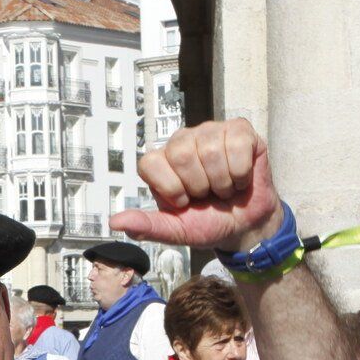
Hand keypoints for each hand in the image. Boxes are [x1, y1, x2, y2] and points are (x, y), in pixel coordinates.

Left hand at [111, 118, 282, 253]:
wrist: (245, 225)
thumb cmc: (208, 222)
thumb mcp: (176, 230)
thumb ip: (147, 226)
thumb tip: (115, 222)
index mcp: (160, 161)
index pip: (150, 163)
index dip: (171, 188)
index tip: (184, 201)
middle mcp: (182, 141)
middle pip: (182, 155)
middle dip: (200, 186)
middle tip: (207, 195)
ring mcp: (210, 131)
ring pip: (211, 151)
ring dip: (223, 182)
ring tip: (224, 188)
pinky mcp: (240, 130)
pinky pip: (237, 145)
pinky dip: (240, 172)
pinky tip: (240, 178)